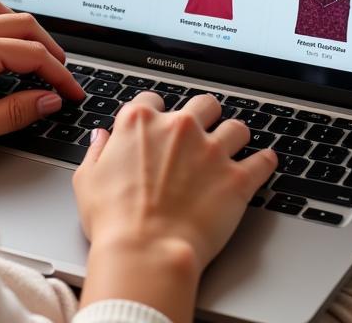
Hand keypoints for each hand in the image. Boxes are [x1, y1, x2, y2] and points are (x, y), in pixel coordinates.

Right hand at [74, 93, 275, 320]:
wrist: (146, 252)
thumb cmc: (115, 221)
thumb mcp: (87, 180)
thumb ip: (97, 152)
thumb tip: (102, 138)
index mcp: (140, 122)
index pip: (153, 100)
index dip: (156, 113)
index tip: (160, 124)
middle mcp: (179, 127)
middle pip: (203, 104)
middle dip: (204, 115)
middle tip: (203, 131)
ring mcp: (211, 151)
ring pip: (236, 127)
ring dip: (235, 137)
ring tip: (234, 146)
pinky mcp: (237, 178)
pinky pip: (263, 161)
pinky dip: (264, 162)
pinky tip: (263, 163)